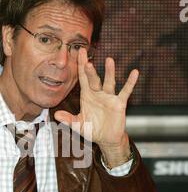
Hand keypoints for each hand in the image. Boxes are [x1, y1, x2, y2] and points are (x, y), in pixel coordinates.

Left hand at [54, 48, 138, 166]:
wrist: (106, 139)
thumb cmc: (92, 130)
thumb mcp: (78, 125)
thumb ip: (68, 120)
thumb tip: (56, 115)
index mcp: (87, 96)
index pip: (83, 78)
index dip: (81, 66)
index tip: (79, 52)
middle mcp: (98, 93)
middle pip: (94, 79)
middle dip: (90, 70)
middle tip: (87, 60)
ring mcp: (109, 97)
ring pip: (109, 83)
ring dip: (109, 72)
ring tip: (109, 60)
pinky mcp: (119, 103)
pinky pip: (125, 91)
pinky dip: (130, 82)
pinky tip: (134, 72)